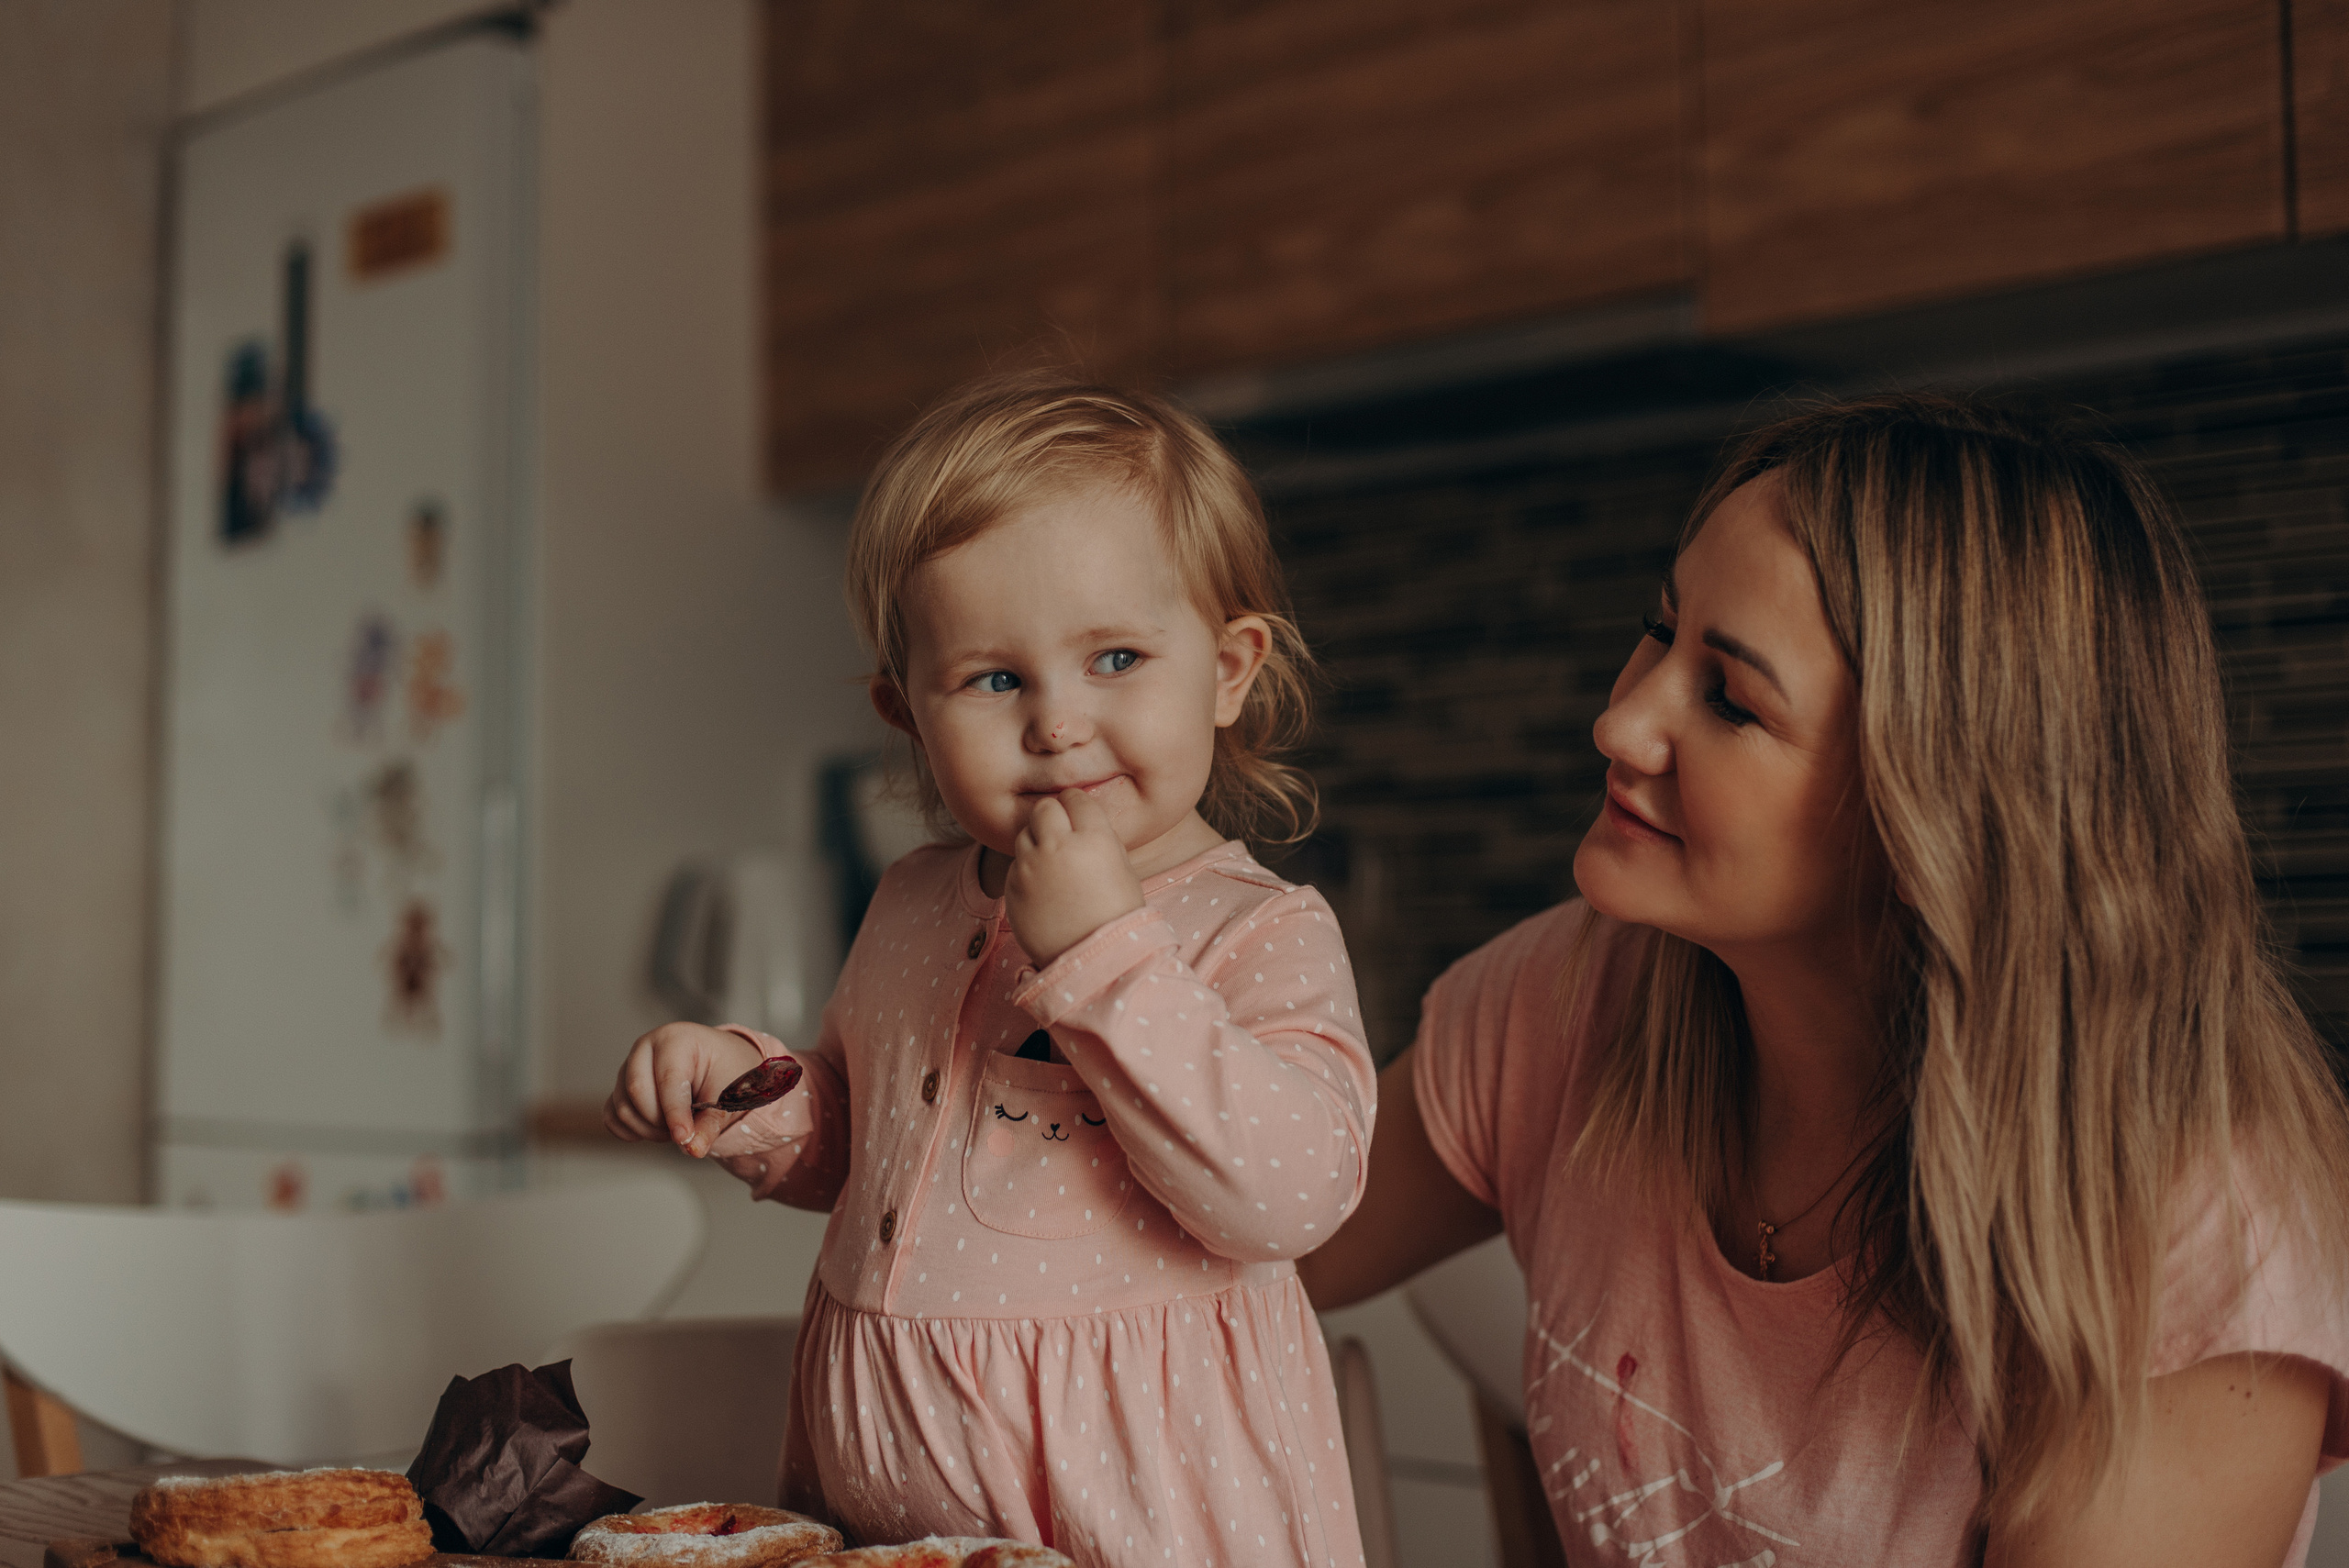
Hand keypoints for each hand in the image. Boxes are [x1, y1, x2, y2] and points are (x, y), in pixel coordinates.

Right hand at [604, 1021, 767, 1157]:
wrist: (717, 1064)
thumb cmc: (723, 1070)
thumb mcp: (727, 1093)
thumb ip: (710, 1123)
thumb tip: (693, 1149)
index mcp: (675, 1039)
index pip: (667, 1079)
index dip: (675, 1113)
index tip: (684, 1137)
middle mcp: (644, 1049)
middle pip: (637, 1092)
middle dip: (662, 1121)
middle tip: (687, 1129)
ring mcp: (627, 1068)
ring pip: (623, 1108)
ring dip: (650, 1130)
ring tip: (678, 1125)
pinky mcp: (619, 1088)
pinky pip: (612, 1117)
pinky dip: (633, 1132)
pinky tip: (657, 1130)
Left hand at [1004, 788, 1144, 965]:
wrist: (1095, 959)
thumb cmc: (1118, 914)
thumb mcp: (1122, 868)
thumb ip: (1099, 838)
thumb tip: (1080, 820)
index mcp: (1093, 838)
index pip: (1076, 797)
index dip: (1076, 804)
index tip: (1076, 812)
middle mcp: (1058, 846)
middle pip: (1044, 808)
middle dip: (1052, 815)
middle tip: (1061, 832)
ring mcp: (1031, 867)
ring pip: (1025, 834)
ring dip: (1037, 842)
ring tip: (1053, 864)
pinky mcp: (1012, 888)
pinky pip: (1016, 866)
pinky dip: (1027, 871)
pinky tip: (1044, 889)